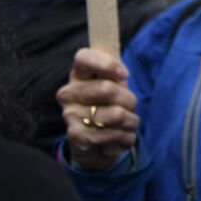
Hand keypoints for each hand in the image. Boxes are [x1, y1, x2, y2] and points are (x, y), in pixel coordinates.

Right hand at [58, 48, 139, 172]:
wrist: (94, 142)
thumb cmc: (108, 105)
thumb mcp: (114, 84)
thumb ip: (116, 72)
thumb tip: (121, 73)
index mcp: (78, 74)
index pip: (84, 58)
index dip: (107, 64)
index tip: (125, 75)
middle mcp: (69, 93)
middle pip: (107, 89)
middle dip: (130, 100)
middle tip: (131, 106)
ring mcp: (70, 115)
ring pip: (116, 114)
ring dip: (131, 121)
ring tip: (128, 123)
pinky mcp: (77, 137)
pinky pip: (115, 134)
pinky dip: (126, 137)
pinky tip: (122, 136)